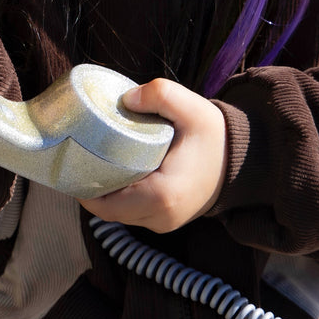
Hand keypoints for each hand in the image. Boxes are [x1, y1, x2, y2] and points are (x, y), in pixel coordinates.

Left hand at [79, 78, 228, 233]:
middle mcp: (160, 218)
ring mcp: (164, 223)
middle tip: (79, 157)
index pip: (106, 204)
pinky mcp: (167, 221)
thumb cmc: (217, 136)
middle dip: (91, 187)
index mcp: (162, 195)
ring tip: (95, 162)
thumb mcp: (192, 108)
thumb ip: (159, 95)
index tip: (71, 162)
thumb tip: (124, 99)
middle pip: (109, 211)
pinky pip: (133, 213)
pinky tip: (116, 173)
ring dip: (105, 194)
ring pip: (119, 215)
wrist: (247, 161)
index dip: (82, 186)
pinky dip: (121, 197)